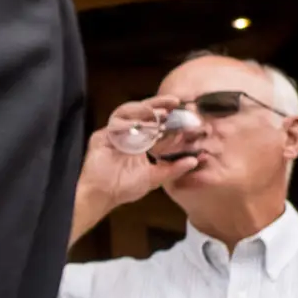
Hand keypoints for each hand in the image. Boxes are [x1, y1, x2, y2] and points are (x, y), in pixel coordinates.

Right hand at [73, 95, 196, 243]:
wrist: (102, 195)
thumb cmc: (125, 188)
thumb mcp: (154, 178)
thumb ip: (173, 169)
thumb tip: (195, 160)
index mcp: (141, 143)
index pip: (155, 124)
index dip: (167, 117)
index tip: (183, 111)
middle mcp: (127, 135)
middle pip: (142, 114)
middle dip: (157, 105)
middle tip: (174, 101)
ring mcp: (114, 135)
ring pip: (128, 115)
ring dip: (144, 111)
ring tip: (160, 112)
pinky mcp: (101, 137)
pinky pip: (114, 126)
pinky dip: (127, 124)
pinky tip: (138, 125)